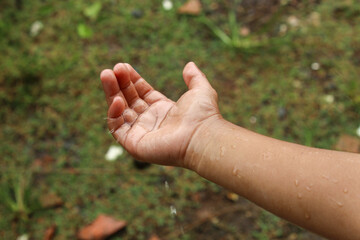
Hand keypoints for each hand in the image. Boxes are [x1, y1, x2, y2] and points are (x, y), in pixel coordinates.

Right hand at [100, 62, 219, 166]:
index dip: (132, 79)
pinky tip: (116, 99)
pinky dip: (113, 114)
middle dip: (118, 84)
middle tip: (111, 69)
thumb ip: (194, 77)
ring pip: (119, 111)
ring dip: (111, 93)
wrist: (201, 136)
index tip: (123, 66)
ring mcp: (142, 133)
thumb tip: (189, 64)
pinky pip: (117, 129)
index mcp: (163, 109)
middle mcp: (151, 121)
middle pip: (128, 100)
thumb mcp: (200, 90)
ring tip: (106, 75)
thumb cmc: (203, 115)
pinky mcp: (134, 145)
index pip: (141, 92)